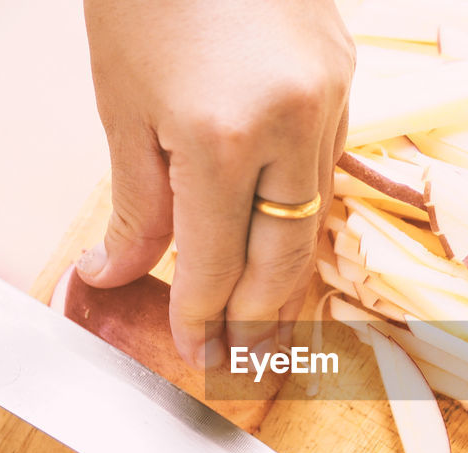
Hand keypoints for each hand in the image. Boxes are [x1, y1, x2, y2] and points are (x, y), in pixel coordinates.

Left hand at [81, 0, 353, 368]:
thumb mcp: (122, 102)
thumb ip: (135, 201)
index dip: (203, 316)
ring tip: (262, 315)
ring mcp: (331, 100)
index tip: (195, 349)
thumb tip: (121, 271)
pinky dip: (300, 209)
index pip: (216, 262)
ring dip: (284, 273)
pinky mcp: (347, 79)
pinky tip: (279, 233)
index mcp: (222, 134)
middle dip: (259, 317)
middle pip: (284, 258)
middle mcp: (292, 125)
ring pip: (316, 218)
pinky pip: (328, 168)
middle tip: (241, 358)